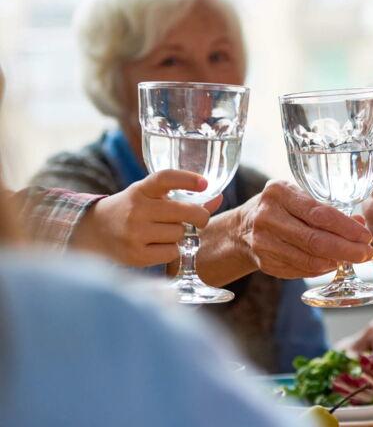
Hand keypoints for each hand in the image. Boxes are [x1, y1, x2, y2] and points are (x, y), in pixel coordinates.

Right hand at [72, 170, 221, 266]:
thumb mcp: (151, 196)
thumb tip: (218, 198)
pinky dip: (172, 250)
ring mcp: (134, 233)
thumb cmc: (133, 210)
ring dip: (180, 234)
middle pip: (183, 211)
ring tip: (165, 232)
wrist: (95, 231)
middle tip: (200, 218)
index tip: (204, 183)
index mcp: (141, 189)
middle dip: (199, 216)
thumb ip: (183, 196)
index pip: (164, 178)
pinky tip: (159, 245)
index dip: (186, 179)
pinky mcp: (135, 255)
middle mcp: (136, 209)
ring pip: (179, 233)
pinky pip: (172, 252)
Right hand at [234, 180, 372, 278]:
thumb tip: (360, 222)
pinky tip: (333, 264)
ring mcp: (263, 243)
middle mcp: (267, 217)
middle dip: (347, 250)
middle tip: (367, 254)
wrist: (239, 229)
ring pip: (309, 259)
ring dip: (336, 262)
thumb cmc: (278, 208)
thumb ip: (327, 209)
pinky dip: (321, 269)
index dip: (347, 228)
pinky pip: (300, 270)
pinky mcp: (265, 263)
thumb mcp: (297, 197)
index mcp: (278, 193)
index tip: (366, 236)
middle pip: (315, 240)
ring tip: (354, 259)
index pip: (319, 213)